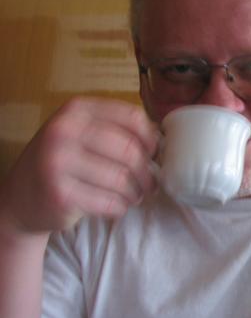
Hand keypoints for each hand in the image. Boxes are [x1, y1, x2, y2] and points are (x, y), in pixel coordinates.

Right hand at [0, 97, 158, 235]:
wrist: (20, 198)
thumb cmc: (64, 163)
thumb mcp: (82, 133)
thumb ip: (115, 129)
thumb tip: (162, 141)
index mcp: (77, 110)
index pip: (132, 117)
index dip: (152, 138)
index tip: (155, 153)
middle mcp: (64, 131)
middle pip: (131, 150)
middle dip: (147, 172)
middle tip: (150, 183)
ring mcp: (59, 163)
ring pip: (123, 179)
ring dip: (136, 193)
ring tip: (134, 196)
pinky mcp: (61, 194)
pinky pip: (111, 202)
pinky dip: (121, 207)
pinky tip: (117, 205)